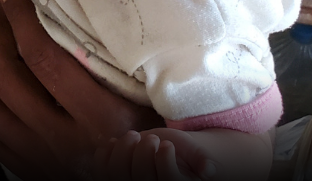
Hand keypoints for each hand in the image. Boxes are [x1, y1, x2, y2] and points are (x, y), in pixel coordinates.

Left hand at [0, 0, 163, 179]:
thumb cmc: (163, 145)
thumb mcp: (160, 105)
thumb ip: (141, 69)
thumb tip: (126, 14)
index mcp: (101, 119)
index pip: (44, 59)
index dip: (21, 18)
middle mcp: (64, 141)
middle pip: (8, 78)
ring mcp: (42, 159)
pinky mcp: (31, 171)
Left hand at [97, 130, 213, 180]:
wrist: (160, 151)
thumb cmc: (180, 153)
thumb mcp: (194, 153)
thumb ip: (201, 159)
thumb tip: (210, 171)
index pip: (168, 180)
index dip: (164, 162)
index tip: (166, 145)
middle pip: (141, 178)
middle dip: (144, 152)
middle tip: (152, 137)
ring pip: (119, 173)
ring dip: (125, 148)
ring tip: (135, 134)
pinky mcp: (112, 178)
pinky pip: (102, 169)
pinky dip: (106, 151)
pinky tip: (116, 142)